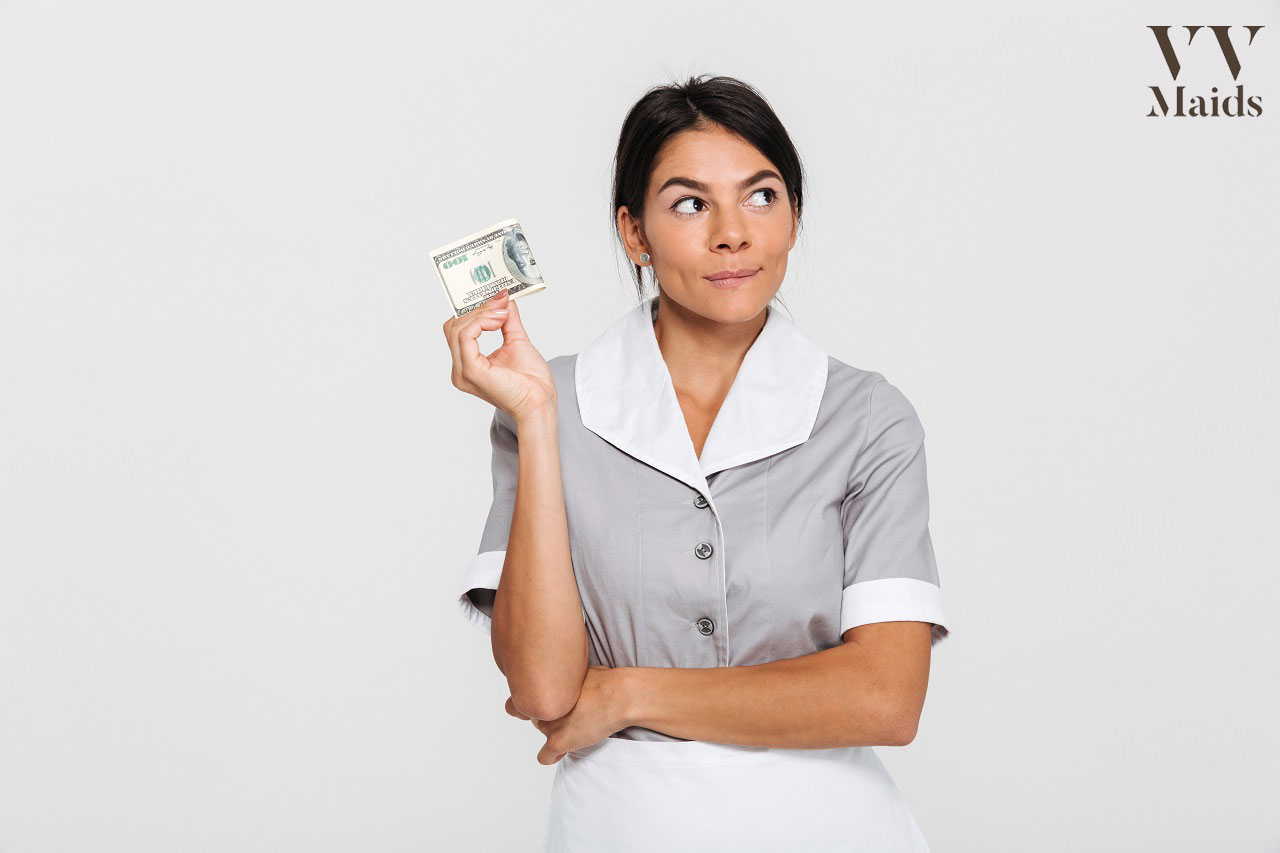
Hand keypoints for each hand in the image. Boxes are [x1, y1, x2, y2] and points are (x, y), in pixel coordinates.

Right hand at [443, 288, 554, 420]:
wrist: (540, 401)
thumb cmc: (530, 381)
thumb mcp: (516, 341)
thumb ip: (507, 320)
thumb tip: (503, 298)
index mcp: (468, 365)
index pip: (458, 330)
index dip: (473, 311)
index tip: (497, 297)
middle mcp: (460, 370)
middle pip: (454, 327)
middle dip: (477, 309)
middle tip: (500, 301)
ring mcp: (463, 372)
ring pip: (458, 328)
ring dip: (482, 314)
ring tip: (503, 312)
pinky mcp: (471, 371)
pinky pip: (466, 336)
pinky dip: (481, 322)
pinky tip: (499, 320)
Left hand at [503, 665, 630, 764]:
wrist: (618, 696)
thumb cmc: (602, 680)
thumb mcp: (575, 668)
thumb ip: (561, 675)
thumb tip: (561, 673)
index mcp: (541, 687)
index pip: (519, 699)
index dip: (534, 700)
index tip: (547, 701)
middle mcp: (539, 706)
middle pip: (534, 714)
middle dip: (548, 714)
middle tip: (569, 712)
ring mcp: (547, 725)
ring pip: (542, 732)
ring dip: (554, 731)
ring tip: (574, 727)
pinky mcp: (558, 742)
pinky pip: (544, 757)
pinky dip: (552, 755)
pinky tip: (562, 750)